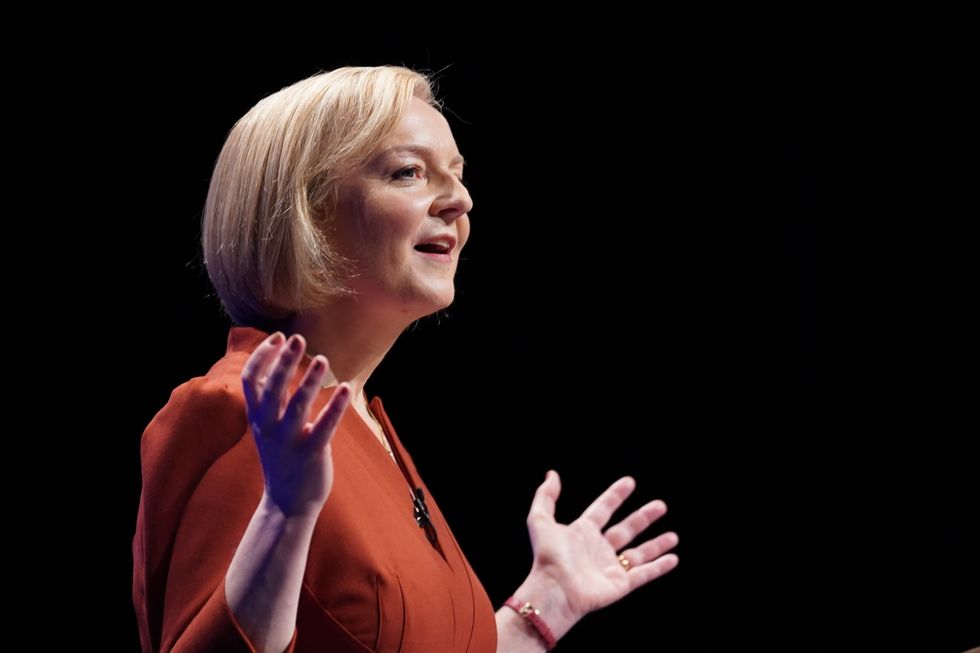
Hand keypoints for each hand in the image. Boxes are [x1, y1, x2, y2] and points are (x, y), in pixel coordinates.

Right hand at [242, 332, 350, 517]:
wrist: (287, 503)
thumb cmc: (283, 457)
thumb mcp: (268, 427)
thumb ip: (273, 401)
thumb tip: (281, 364)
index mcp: (258, 418)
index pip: (251, 381)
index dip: (261, 357)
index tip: (277, 337)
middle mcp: (269, 428)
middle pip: (272, 389)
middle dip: (283, 362)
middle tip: (297, 338)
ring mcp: (289, 441)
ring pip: (297, 406)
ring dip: (309, 381)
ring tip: (322, 359)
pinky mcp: (312, 453)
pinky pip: (324, 426)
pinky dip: (334, 406)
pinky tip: (345, 388)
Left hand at [524, 471, 678, 623]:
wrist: (555, 590)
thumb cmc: (547, 557)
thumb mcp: (540, 520)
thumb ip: (546, 496)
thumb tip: (552, 474)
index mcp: (582, 533)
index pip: (603, 509)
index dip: (615, 495)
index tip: (630, 482)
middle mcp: (598, 549)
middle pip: (626, 529)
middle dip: (644, 517)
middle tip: (661, 505)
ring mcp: (610, 567)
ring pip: (639, 553)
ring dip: (656, 544)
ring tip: (674, 536)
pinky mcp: (621, 584)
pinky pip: (644, 573)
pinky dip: (659, 566)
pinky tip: (673, 558)